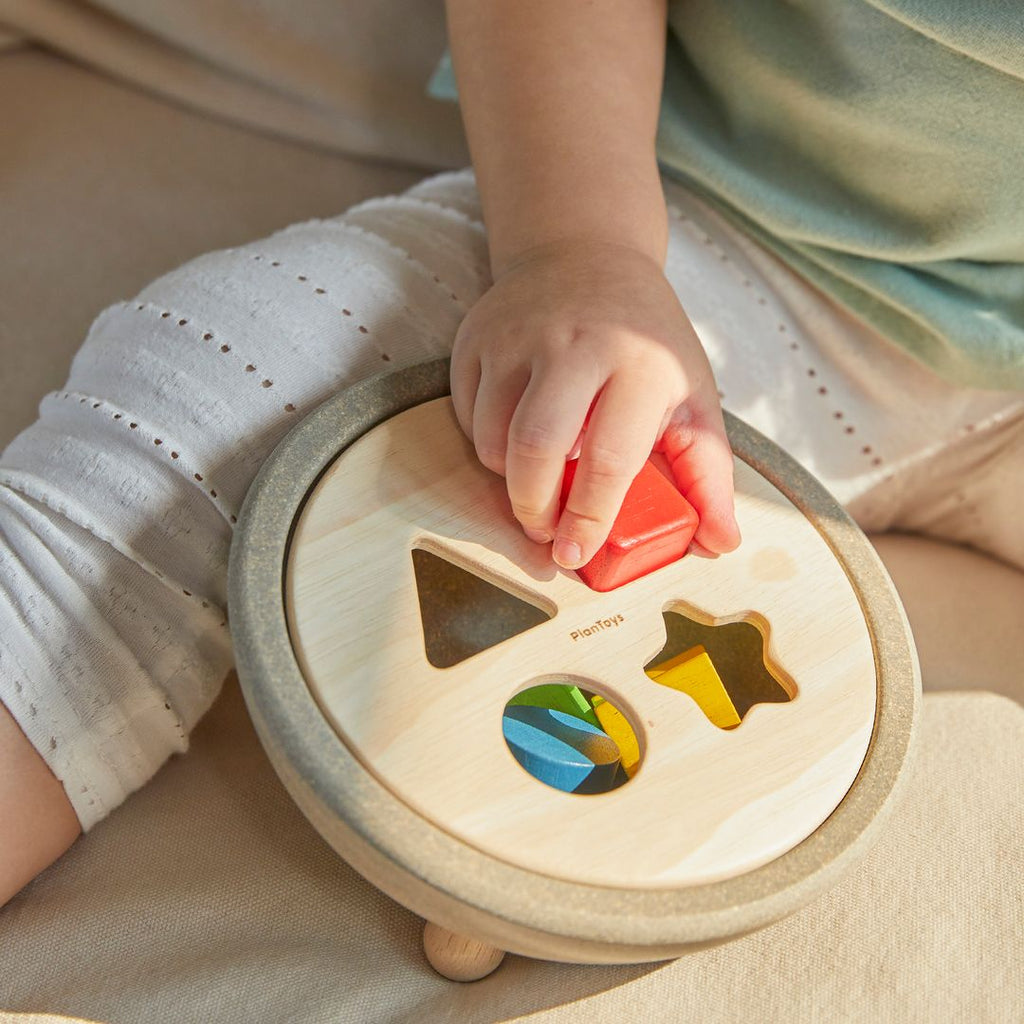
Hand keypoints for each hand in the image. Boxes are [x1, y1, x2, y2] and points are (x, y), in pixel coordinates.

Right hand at [450, 240, 739, 568]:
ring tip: (537, 479)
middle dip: (534, 509)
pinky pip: (467, 416)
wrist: (586, 254)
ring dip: (509, 480)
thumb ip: (707, 473)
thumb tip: (721, 544)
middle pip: (534, 450)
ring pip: (492, 439)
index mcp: (638, 363)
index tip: (575, 555)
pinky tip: (516, 437)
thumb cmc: (647, 340)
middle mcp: (575, 344)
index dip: (589, 518)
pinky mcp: (477, 339)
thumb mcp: (692, 396)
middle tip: (546, 529)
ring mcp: (517, 337)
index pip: (608, 459)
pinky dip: (488, 445)